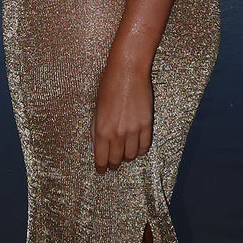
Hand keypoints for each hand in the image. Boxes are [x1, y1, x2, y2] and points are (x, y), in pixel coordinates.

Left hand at [92, 53, 152, 173]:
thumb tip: (96, 148)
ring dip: (127, 157)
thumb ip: (95, 130)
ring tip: (124, 153)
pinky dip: (140, 150)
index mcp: (102, 130)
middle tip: (112, 163)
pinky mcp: (147, 125)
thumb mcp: (96, 109)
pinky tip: (136, 148)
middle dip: (113, 164)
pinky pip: (145, 146)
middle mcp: (117, 133)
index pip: (101, 159)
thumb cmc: (108, 86)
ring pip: (131, 155)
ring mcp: (133, 130)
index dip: (101, 167)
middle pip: (116, 160)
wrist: (128, 71)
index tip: (101, 170)